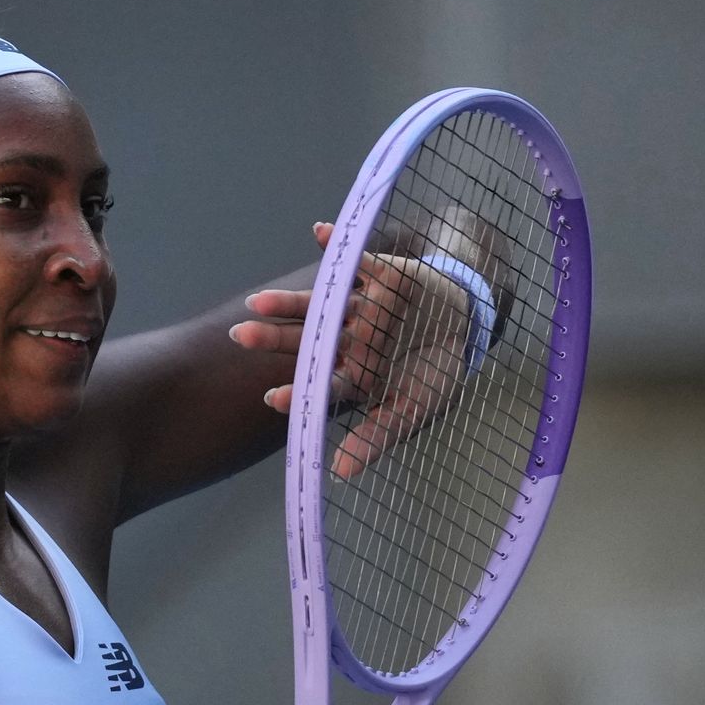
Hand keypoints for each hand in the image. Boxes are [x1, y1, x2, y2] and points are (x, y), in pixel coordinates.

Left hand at [229, 223, 475, 477]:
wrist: (465, 325)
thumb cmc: (434, 373)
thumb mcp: (414, 408)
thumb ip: (378, 435)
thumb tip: (341, 471)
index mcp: (354, 373)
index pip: (319, 383)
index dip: (297, 390)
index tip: (273, 397)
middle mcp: (348, 339)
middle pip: (305, 340)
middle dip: (274, 339)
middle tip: (239, 337)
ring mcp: (361, 307)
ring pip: (319, 304)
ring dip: (289, 302)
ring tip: (258, 302)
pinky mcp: (379, 274)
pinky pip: (356, 259)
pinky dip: (338, 246)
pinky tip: (318, 233)